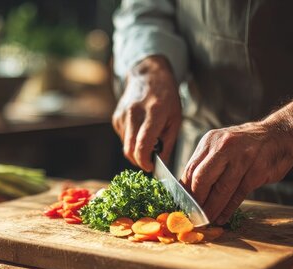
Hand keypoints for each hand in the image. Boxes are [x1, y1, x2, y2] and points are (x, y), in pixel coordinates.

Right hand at [112, 55, 181, 170]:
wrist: (149, 75)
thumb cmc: (166, 97)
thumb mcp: (175, 118)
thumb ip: (168, 143)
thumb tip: (161, 164)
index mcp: (153, 112)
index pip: (143, 145)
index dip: (146, 162)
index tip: (151, 167)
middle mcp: (134, 113)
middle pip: (130, 150)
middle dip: (139, 161)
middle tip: (150, 161)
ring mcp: (122, 115)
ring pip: (126, 146)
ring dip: (136, 150)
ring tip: (149, 140)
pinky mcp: (116, 118)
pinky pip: (123, 138)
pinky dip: (132, 141)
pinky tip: (140, 130)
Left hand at [180, 91, 292, 224]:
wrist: (280, 134)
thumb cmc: (246, 145)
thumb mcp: (222, 146)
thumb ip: (206, 164)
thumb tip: (187, 190)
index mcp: (211, 141)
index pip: (190, 169)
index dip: (185, 191)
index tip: (182, 206)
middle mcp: (224, 147)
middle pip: (202, 179)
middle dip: (196, 201)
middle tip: (193, 216)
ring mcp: (242, 158)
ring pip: (221, 189)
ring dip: (212, 208)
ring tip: (207, 220)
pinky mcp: (257, 170)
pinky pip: (238, 194)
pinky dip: (228, 208)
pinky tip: (223, 216)